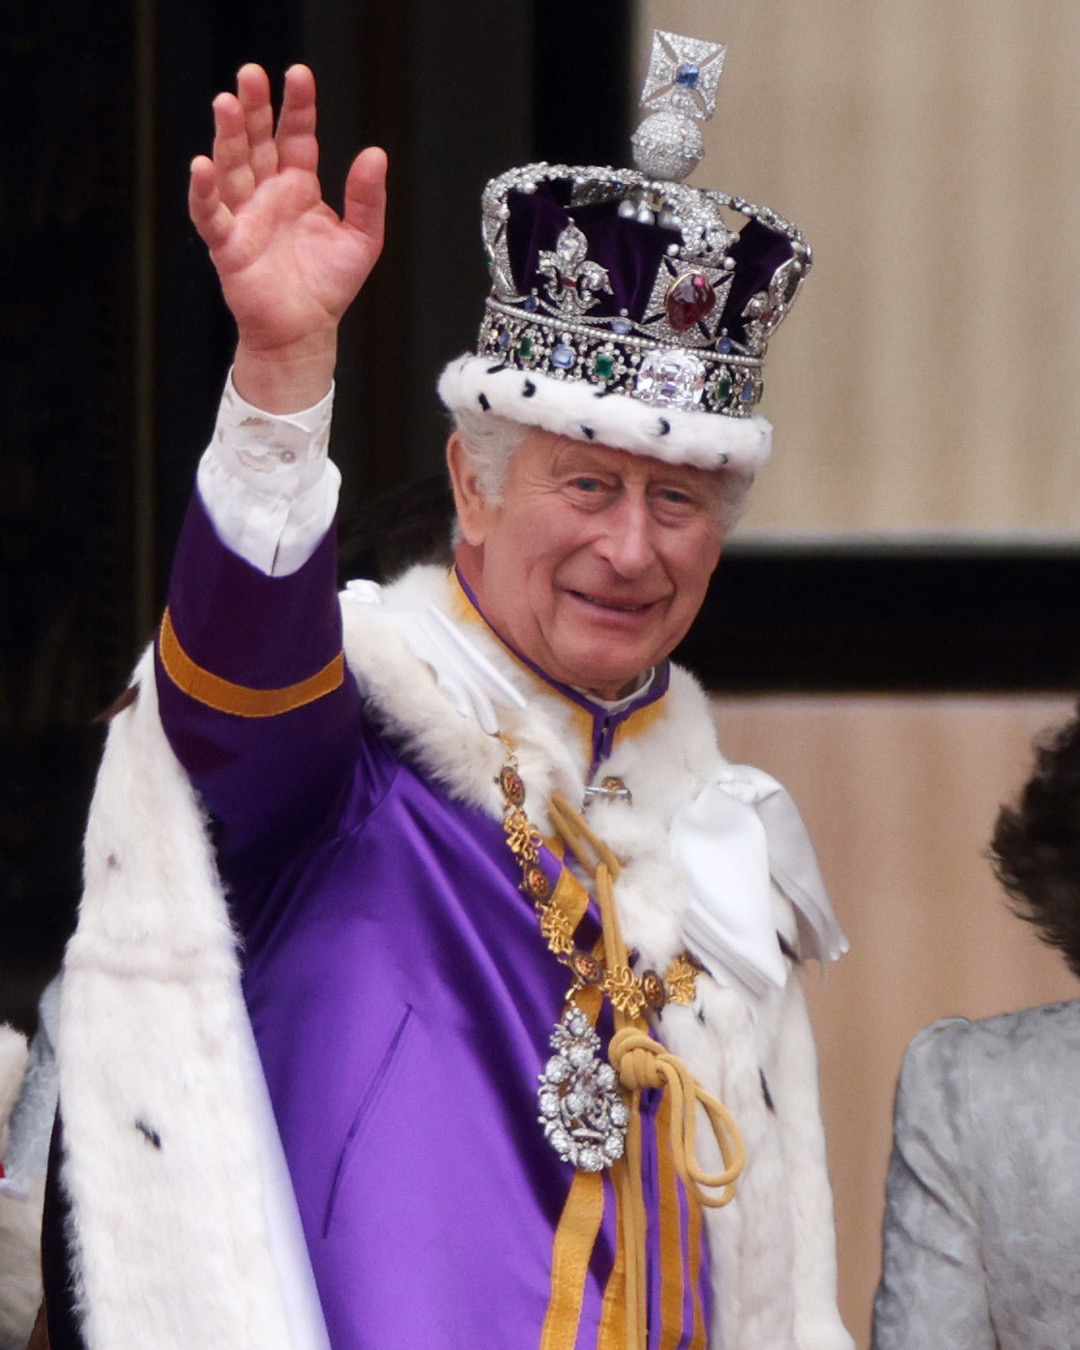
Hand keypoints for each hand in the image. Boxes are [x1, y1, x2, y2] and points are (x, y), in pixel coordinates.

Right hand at [189, 63, 386, 409]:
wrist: (305, 333)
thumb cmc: (328, 288)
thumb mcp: (362, 239)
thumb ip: (368, 198)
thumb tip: (375, 154)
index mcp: (298, 186)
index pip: (296, 135)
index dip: (297, 106)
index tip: (299, 75)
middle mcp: (268, 194)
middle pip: (257, 141)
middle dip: (254, 108)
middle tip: (251, 73)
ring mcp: (245, 216)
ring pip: (231, 167)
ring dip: (227, 136)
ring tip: (227, 103)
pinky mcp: (228, 246)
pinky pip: (210, 214)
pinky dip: (204, 192)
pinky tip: (202, 167)